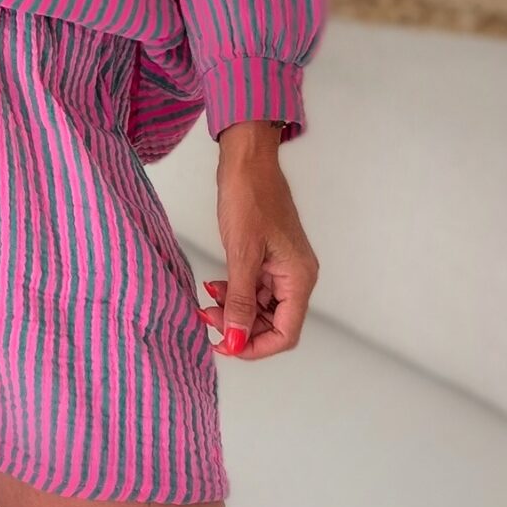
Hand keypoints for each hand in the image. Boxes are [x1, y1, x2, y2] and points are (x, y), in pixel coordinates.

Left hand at [197, 138, 317, 360]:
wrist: (246, 160)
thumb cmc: (250, 196)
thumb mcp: (241, 254)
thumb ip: (241, 301)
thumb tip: (237, 339)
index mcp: (299, 278)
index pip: (286, 333)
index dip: (255, 346)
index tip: (226, 345)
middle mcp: (296, 276)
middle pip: (273, 323)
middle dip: (241, 327)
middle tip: (209, 319)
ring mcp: (282, 266)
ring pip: (261, 307)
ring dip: (235, 310)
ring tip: (207, 302)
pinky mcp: (268, 256)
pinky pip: (254, 287)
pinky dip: (234, 292)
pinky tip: (215, 287)